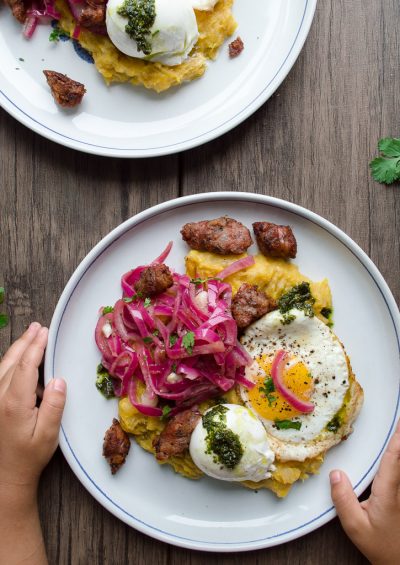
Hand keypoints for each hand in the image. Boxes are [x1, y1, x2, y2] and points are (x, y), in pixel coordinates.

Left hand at [0, 322, 66, 494]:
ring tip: (29, 336)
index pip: (25, 366)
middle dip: (25, 342)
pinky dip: (9, 363)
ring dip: (17, 349)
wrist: (3, 477)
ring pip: (2, 367)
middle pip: (11, 361)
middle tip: (37, 327)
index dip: (36, 347)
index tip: (45, 332)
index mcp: (13, 403)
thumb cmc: (28, 457)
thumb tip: (58, 381)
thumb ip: (54, 406)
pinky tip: (18, 359)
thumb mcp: (48, 435)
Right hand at [330, 420, 399, 564]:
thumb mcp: (355, 527)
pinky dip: (399, 456)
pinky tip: (395, 452)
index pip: (394, 457)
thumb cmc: (381, 546)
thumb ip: (344, 499)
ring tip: (397, 429)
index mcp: (389, 491)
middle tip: (398, 418)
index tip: (398, 420)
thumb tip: (335, 474)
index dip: (397, 437)